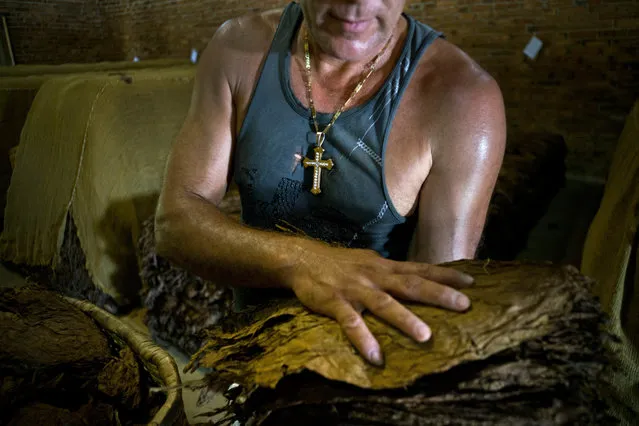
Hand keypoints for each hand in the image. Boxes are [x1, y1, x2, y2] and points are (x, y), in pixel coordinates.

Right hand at [288, 243, 473, 365]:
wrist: (303, 258)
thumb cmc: (340, 263)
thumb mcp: (370, 262)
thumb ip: (392, 271)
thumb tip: (417, 276)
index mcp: (384, 267)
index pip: (420, 269)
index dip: (445, 275)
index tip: (472, 282)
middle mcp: (375, 276)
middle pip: (410, 284)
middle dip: (438, 294)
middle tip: (464, 305)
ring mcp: (355, 289)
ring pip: (384, 304)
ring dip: (405, 319)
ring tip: (425, 335)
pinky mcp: (335, 302)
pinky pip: (351, 322)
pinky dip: (363, 338)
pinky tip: (375, 356)